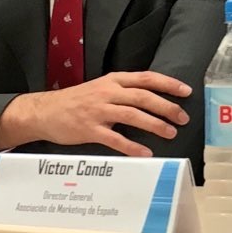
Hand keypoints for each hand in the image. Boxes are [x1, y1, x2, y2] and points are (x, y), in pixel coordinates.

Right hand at [0, 71, 191, 155]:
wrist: (45, 111)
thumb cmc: (76, 101)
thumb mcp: (101, 88)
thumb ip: (123, 91)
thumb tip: (153, 100)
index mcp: (113, 80)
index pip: (145, 78)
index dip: (167, 84)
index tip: (186, 91)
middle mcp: (107, 93)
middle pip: (142, 97)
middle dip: (166, 107)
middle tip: (183, 117)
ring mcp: (98, 111)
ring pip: (132, 115)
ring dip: (154, 125)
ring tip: (170, 133)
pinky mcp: (89, 129)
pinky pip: (114, 139)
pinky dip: (131, 146)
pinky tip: (145, 153)